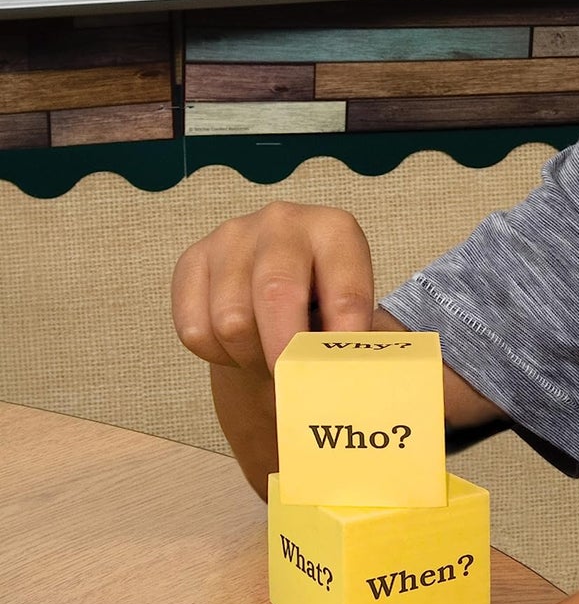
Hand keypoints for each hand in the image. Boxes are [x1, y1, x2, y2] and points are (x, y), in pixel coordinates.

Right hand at [172, 201, 374, 372]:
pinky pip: (195, 329)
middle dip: (286, 352)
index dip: (344, 342)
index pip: (345, 293)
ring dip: (250, 356)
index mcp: (335, 230)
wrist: (272, 291)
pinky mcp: (192, 259)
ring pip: (232, 321)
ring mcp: (232, 236)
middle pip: (276, 295)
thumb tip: (361, 376)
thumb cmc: (321, 305)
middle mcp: (283, 223)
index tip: (340, 373)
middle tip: (292, 381)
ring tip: (267, 356)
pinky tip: (237, 345)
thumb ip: (358, 340)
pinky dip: (217, 354)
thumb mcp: (353, 312)